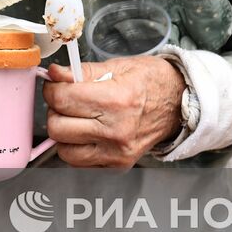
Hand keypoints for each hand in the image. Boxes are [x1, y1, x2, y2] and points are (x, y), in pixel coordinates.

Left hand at [42, 56, 185, 167]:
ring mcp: (116, 152)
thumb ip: (80, 73)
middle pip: (57, 127)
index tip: (55, 85)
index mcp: (116, 100)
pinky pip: (79, 163)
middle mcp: (116, 130)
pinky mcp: (118, 165)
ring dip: (64, 133)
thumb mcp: (118, 66)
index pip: (62, 100)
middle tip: (66, 101)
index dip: (51, 89)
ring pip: (64, 150)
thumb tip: (53, 74)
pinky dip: (76, 148)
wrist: (179, 105)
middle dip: (54, 111)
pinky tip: (87, 133)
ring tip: (76, 119)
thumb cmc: (151, 82)